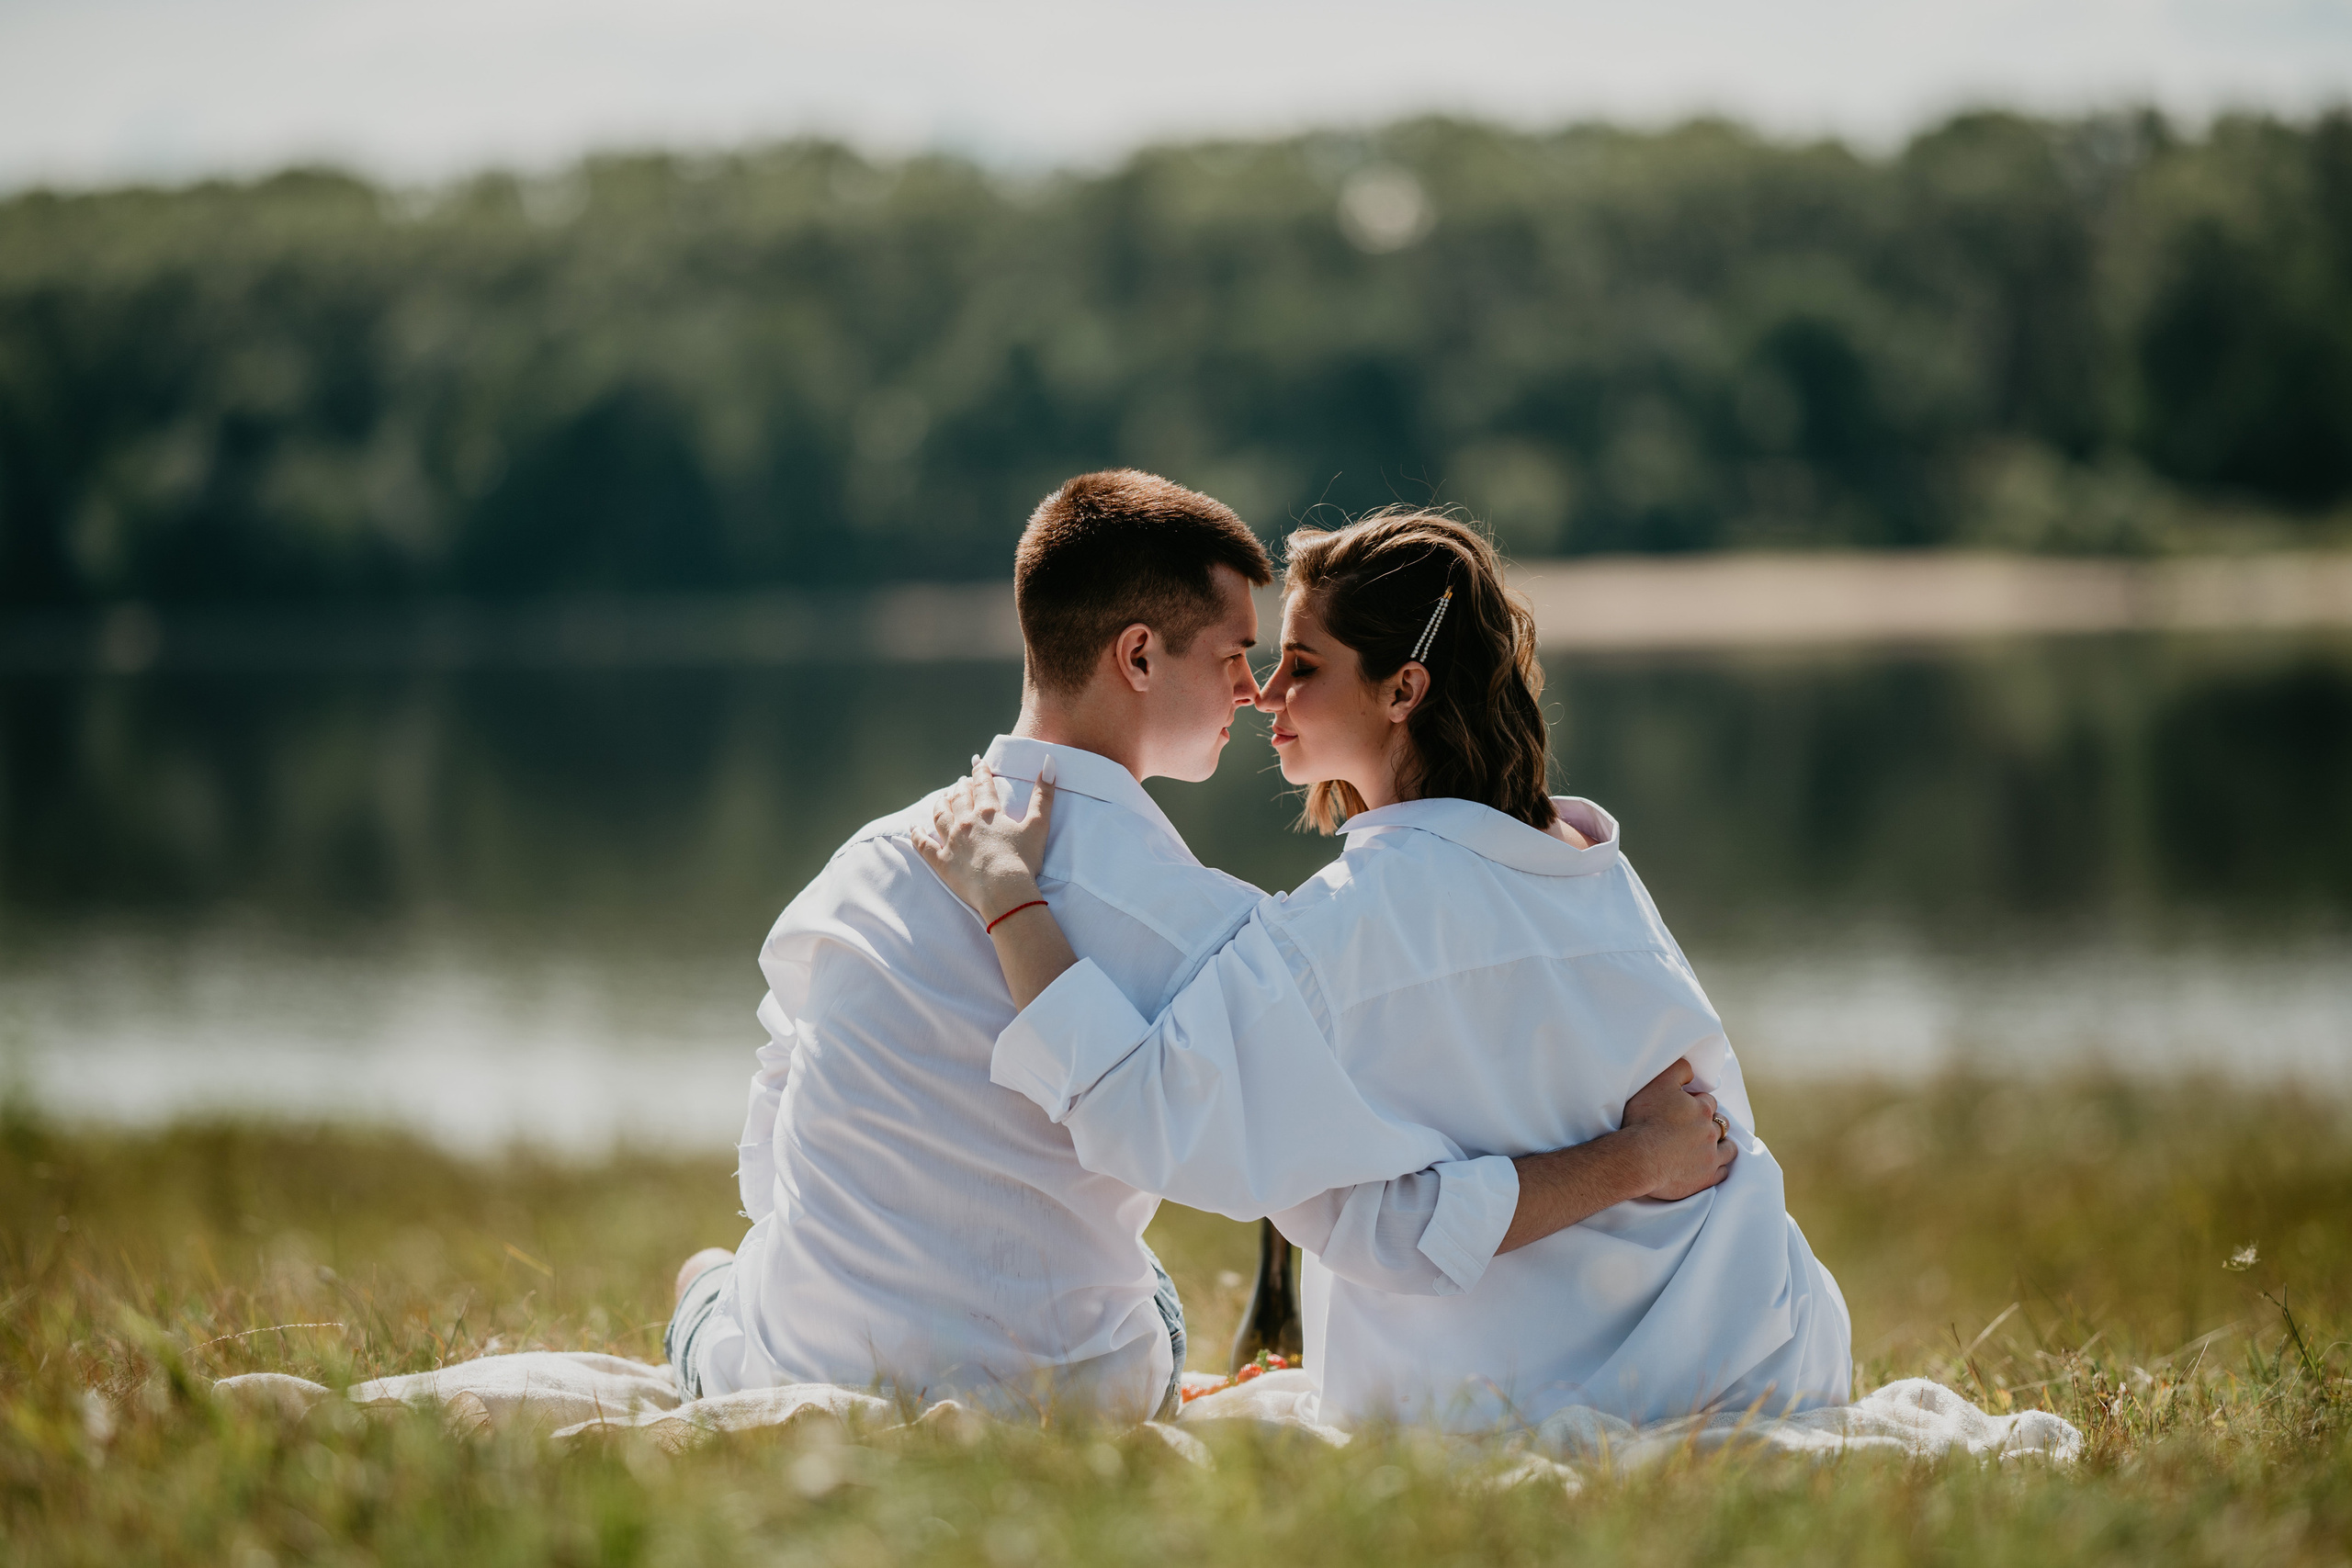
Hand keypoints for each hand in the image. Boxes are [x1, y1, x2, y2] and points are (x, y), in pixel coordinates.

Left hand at [911, 758, 1056, 924]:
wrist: (1004, 892)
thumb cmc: (1023, 860)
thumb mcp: (1038, 826)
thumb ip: (1043, 796)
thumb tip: (1049, 764)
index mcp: (988, 812)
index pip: (983, 785)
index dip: (981, 771)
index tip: (977, 761)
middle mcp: (966, 822)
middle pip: (960, 797)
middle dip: (961, 786)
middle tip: (961, 781)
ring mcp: (951, 841)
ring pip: (940, 815)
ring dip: (940, 803)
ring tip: (942, 797)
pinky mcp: (942, 862)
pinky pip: (924, 845)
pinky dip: (917, 834)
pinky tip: (914, 827)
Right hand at [1621, 1058, 1734, 1200]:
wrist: (1637, 1159)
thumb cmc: (1644, 1120)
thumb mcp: (1657, 1083)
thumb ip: (1679, 1070)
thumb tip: (1692, 1071)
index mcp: (1701, 1109)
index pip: (1708, 1102)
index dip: (1697, 1103)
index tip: (1685, 1109)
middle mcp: (1710, 1132)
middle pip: (1721, 1124)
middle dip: (1711, 1124)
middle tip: (1696, 1129)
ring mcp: (1710, 1157)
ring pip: (1728, 1149)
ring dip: (1722, 1145)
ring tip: (1709, 1147)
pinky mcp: (1706, 1178)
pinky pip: (1722, 1172)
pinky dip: (1718, 1168)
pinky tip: (1709, 1166)